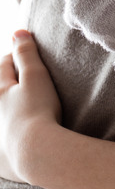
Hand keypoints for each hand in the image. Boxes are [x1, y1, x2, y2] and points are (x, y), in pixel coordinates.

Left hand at [0, 30, 62, 182]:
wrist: (37, 153)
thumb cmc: (38, 111)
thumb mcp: (36, 77)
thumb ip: (27, 54)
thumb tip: (18, 32)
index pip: (5, 66)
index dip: (17, 58)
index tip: (27, 55)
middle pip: (2, 90)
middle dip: (12, 83)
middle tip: (27, 81)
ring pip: (5, 113)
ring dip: (12, 108)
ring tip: (26, 108)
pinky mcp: (2, 156)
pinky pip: (5, 140)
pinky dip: (10, 133)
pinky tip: (16, 138)